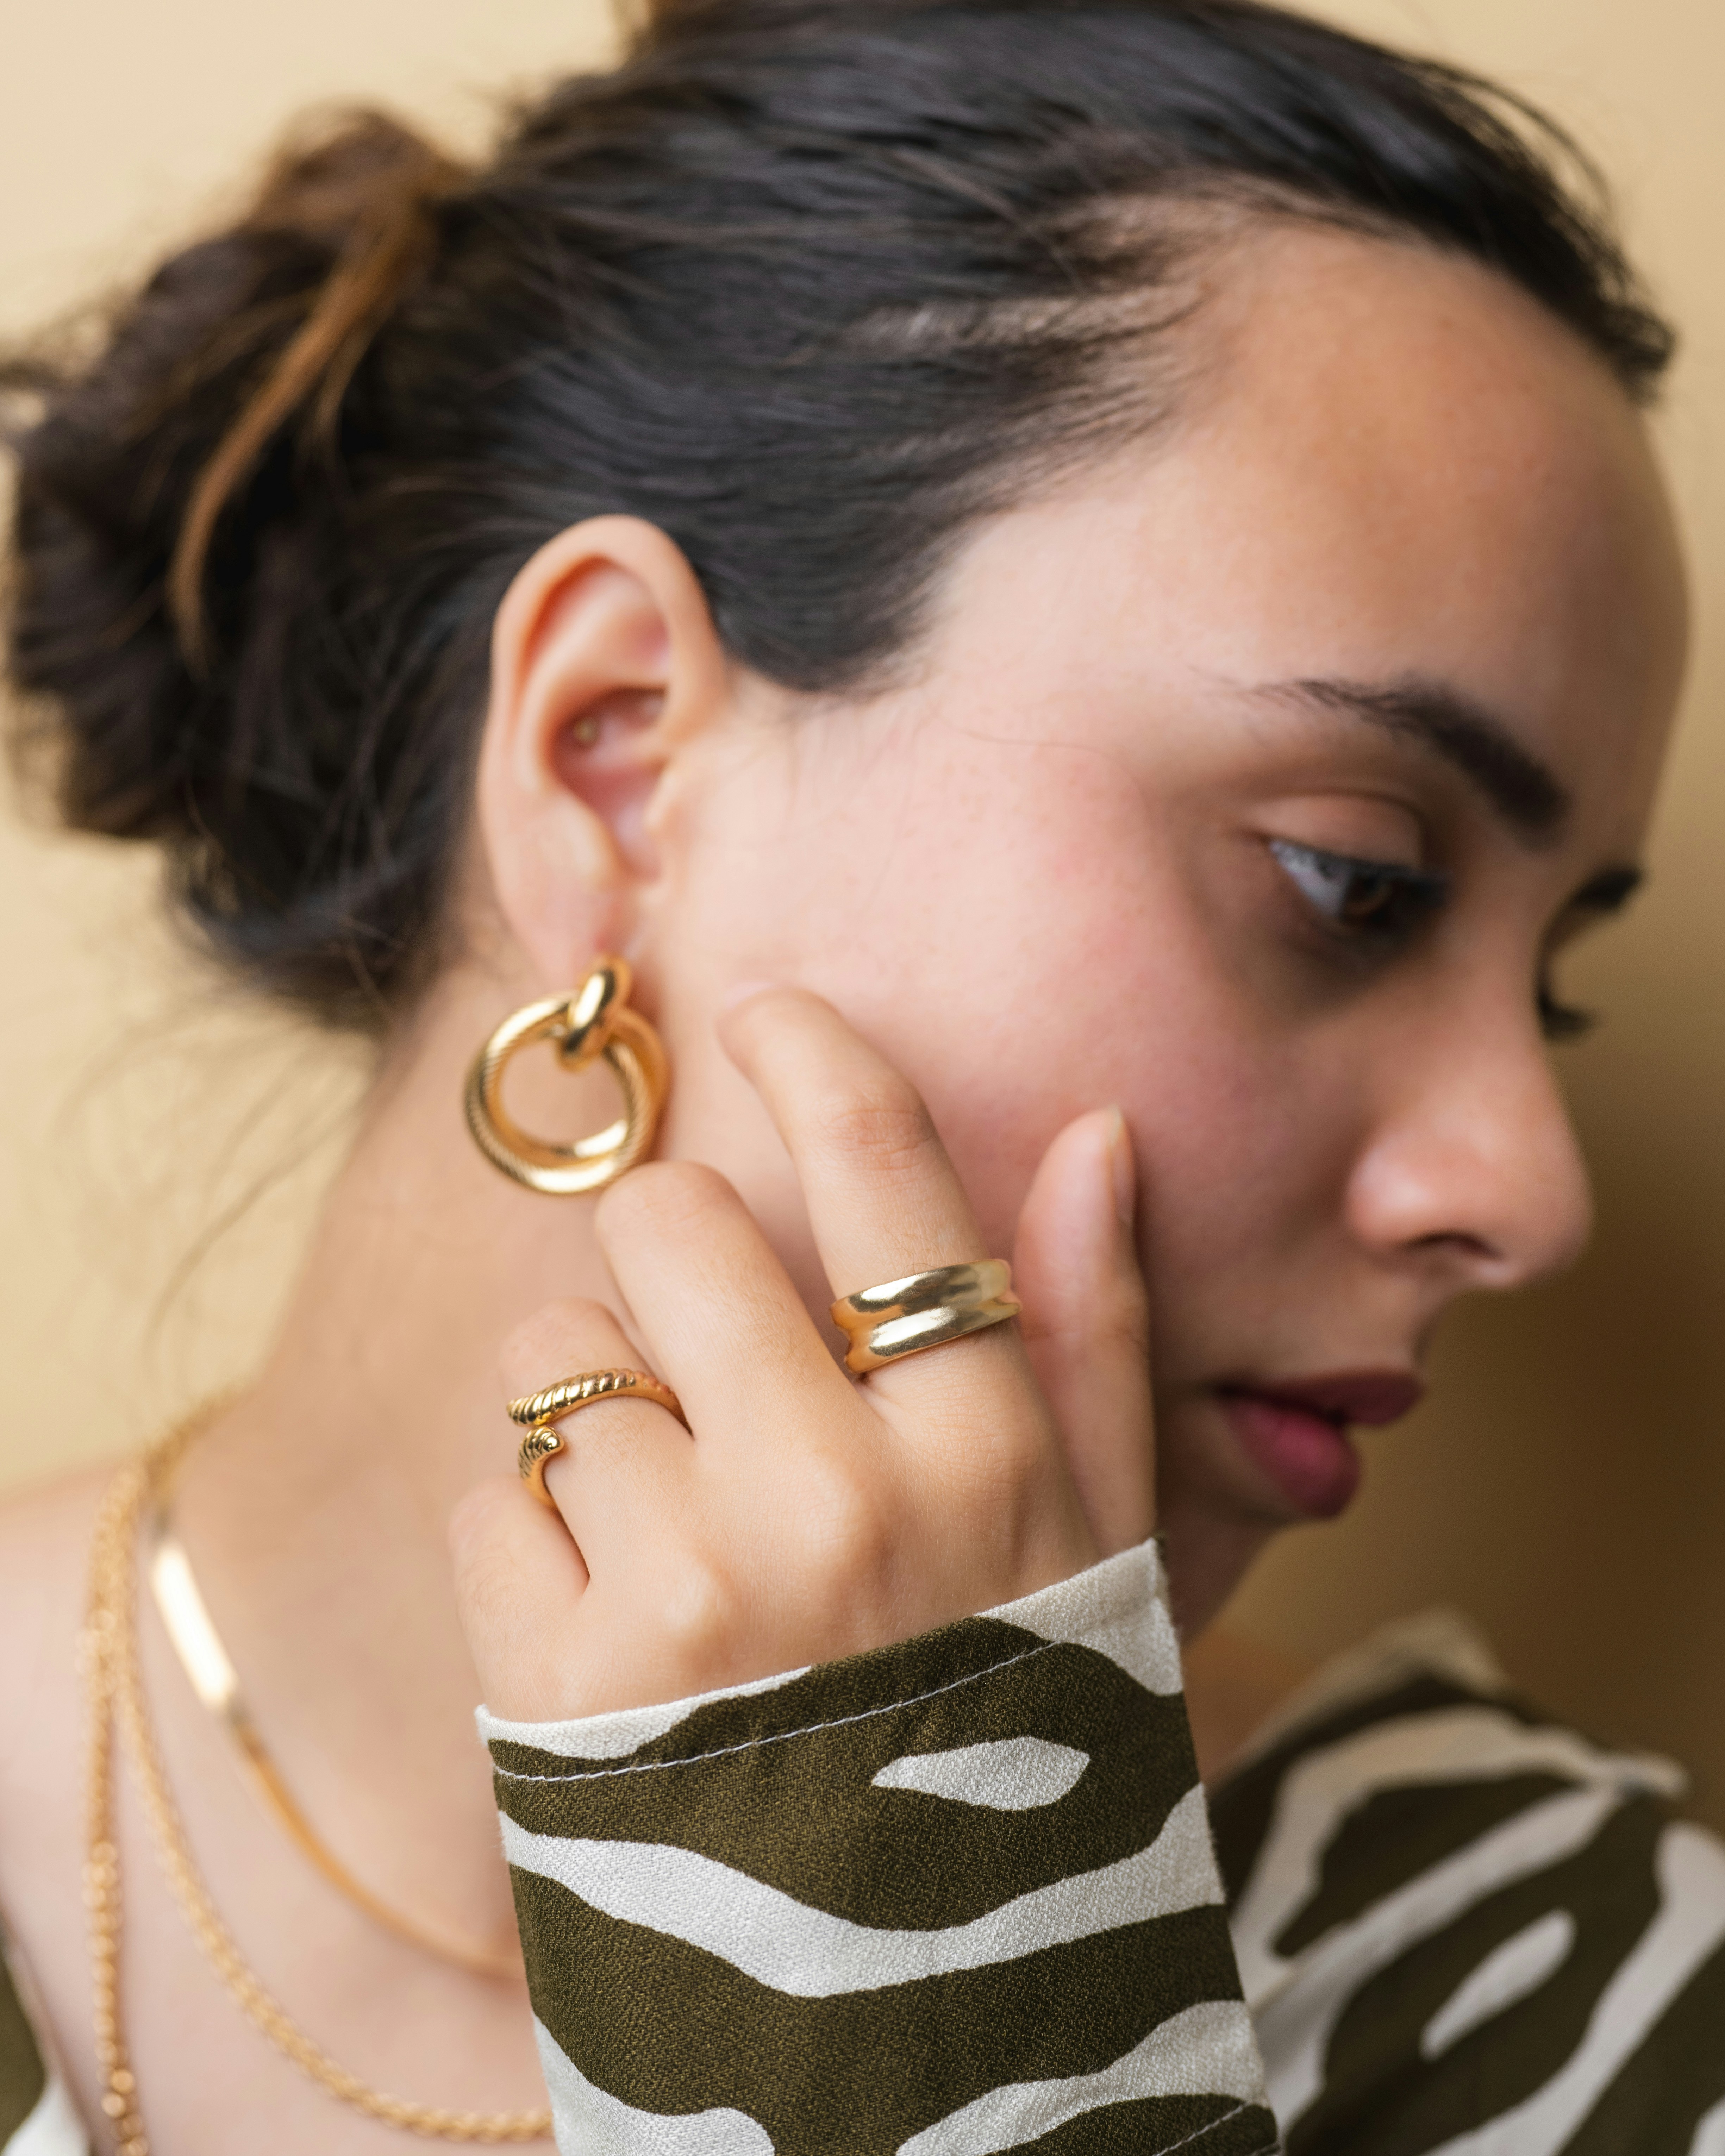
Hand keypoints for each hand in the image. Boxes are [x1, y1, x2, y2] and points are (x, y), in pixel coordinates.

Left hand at [450, 987, 1153, 1721]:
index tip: (768, 1014)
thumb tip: (1092, 1135)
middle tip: (707, 1368)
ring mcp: (696, 1584)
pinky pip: (495, 1493)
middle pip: (666, 1222)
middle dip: (667, 1269)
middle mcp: (839, 1493)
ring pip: (556, 1358)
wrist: (903, 2006)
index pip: (882, 1172)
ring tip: (678, 1537)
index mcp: (983, 1450)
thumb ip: (1097, 1334)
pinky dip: (537, 1544)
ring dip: (598, 1422)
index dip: (814, 1055)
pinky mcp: (563, 1677)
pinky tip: (621, 1631)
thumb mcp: (1099, 1543)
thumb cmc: (1006, 1735)